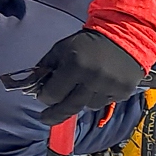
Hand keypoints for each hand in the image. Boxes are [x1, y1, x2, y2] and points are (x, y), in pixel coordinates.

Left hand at [25, 29, 145, 119]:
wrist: (124, 36)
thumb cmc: (87, 43)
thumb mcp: (61, 48)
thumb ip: (46, 66)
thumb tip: (32, 85)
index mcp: (75, 65)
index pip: (53, 93)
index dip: (45, 96)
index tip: (43, 95)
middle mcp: (93, 79)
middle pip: (69, 107)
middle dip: (54, 115)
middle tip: (45, 119)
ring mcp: (110, 87)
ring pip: (88, 106)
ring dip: (80, 101)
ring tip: (82, 88)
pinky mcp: (123, 92)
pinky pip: (104, 103)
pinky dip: (97, 98)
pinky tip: (98, 86)